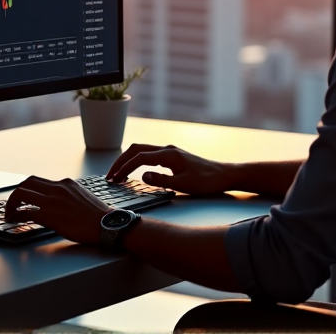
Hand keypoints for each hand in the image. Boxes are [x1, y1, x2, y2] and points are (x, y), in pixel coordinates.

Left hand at [4, 176, 111, 245]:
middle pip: (27, 183)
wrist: (107, 225)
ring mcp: (52, 201)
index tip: (25, 198)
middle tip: (12, 204)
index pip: (40, 181)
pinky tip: (16, 222)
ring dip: (12, 204)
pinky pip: (26, 212)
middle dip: (16, 193)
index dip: (29, 189)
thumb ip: (68, 197)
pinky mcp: (49, 215)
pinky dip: (17, 216)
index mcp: (66, 184)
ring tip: (9, 214)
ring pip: (22, 194)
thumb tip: (58, 205)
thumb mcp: (82, 198)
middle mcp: (58, 188)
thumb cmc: (99, 217)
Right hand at [106, 144, 234, 195]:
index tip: (114, 178)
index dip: (124, 168)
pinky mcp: (173, 157)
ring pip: (142, 151)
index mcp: (168, 154)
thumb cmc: (207, 181)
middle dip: (121, 161)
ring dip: (128, 161)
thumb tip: (142, 176)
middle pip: (136, 149)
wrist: (225, 175)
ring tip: (118, 174)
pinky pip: (149, 155)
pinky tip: (134, 171)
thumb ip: (162, 181)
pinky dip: (137, 161)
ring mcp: (170, 152)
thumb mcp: (184, 185)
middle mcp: (167, 149)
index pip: (139, 158)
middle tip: (110, 176)